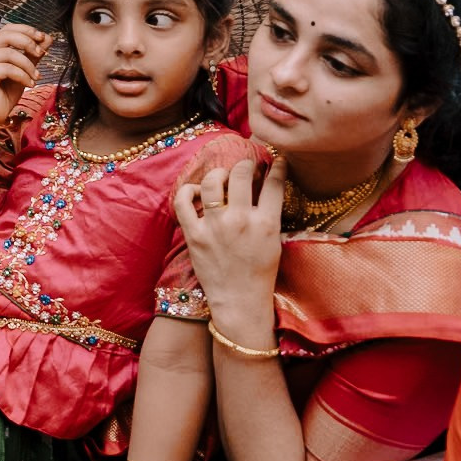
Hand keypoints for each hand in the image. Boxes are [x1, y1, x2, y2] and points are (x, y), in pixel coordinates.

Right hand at [0, 23, 50, 122]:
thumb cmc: (4, 94)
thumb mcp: (23, 70)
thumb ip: (32, 54)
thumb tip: (47, 38)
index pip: (7, 29)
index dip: (26, 30)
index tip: (42, 38)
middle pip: (7, 35)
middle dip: (29, 43)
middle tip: (41, 54)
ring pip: (10, 53)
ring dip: (28, 65)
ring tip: (35, 77)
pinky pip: (8, 68)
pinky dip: (23, 76)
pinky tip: (28, 84)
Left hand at [175, 153, 284, 317]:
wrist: (239, 301)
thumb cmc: (259, 273)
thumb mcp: (275, 242)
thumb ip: (269, 215)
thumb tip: (264, 186)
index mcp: (266, 223)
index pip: (274, 184)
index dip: (277, 167)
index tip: (276, 160)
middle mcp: (241, 221)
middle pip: (242, 175)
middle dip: (246, 165)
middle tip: (246, 167)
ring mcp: (215, 226)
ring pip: (212, 181)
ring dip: (218, 174)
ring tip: (222, 176)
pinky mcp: (194, 234)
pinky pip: (183, 201)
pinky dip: (188, 191)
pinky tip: (196, 192)